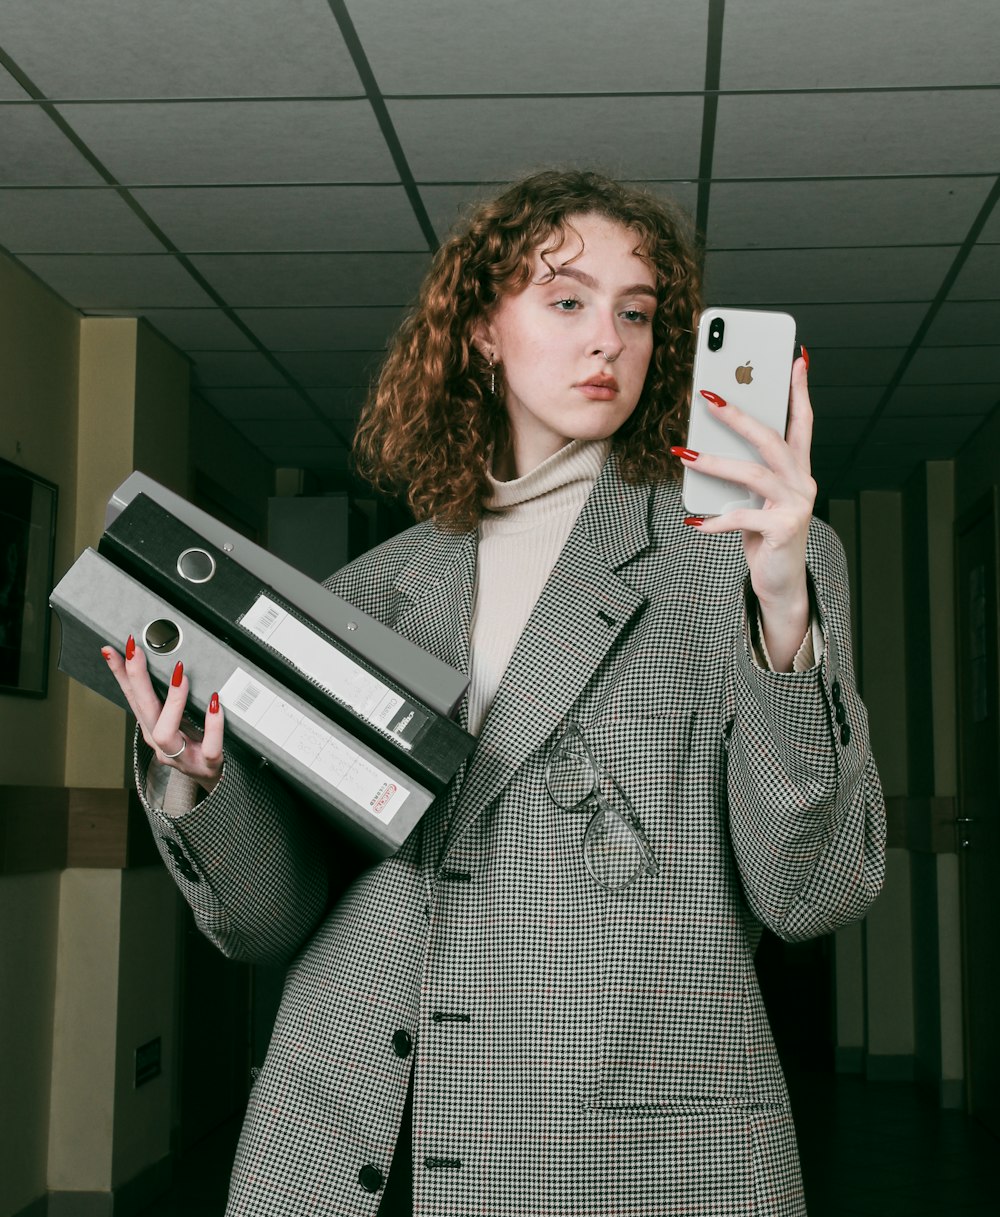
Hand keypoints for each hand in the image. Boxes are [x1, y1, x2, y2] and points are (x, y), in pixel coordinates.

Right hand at [102, 636, 223, 793]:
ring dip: (172, 702)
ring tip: (180, 676)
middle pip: (143, 710)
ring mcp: (182, 757)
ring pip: (165, 733)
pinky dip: (213, 725)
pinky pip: (209, 747)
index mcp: (152, 729)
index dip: (120, 674)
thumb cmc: (196, 744)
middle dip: (137, 678)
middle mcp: (161, 744)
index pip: (132, 697)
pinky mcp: (207, 765)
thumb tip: (167, 660)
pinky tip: (215, 704)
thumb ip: (169, 695)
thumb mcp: (177, 719)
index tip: (112, 649)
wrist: (215, 779)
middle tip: (138, 650)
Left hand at [672, 353, 815, 669]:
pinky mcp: (783, 530)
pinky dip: (715, 520)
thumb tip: (705, 448)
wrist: (782, 584)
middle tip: (708, 396)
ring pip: (754, 474)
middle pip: (771, 439)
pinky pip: (742, 519)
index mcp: (799, 469)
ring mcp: (796, 506)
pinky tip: (693, 523)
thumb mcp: (755, 499)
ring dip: (715, 462)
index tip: (797, 357)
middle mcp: (804, 482)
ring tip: (683, 454)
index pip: (802, 421)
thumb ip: (744, 474)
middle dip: (739, 415)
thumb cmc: (764, 535)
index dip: (799, 390)